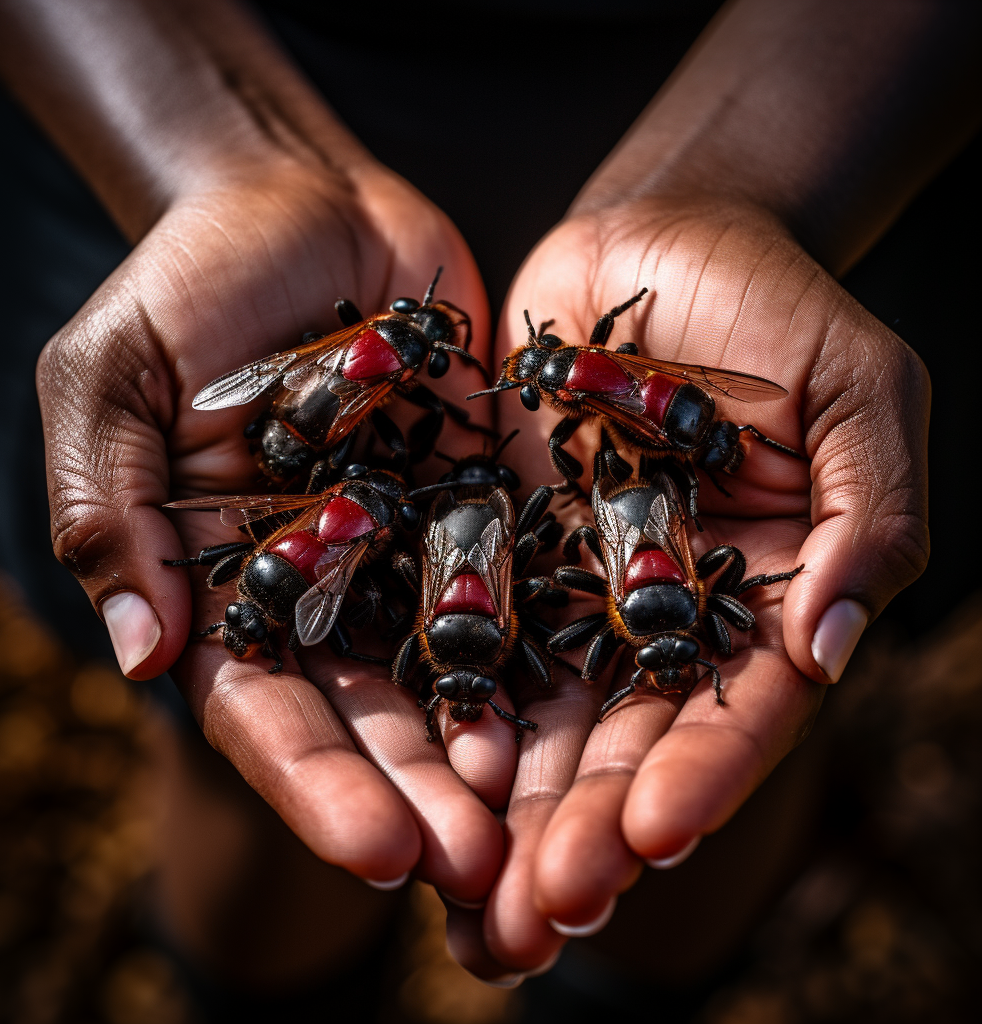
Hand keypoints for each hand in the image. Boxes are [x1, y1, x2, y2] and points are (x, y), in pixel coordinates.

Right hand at [37, 159, 523, 903]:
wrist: (304, 202)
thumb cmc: (188, 282)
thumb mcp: (111, 380)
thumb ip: (112, 512)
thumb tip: (140, 655)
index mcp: (220, 584)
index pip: (261, 708)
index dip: (316, 784)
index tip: (382, 850)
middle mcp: (318, 588)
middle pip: (368, 715)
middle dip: (421, 796)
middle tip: (486, 873)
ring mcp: (402, 550)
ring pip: (449, 671)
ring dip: (492, 750)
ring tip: (547, 822)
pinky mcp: (474, 504)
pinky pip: (513, 583)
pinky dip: (545, 646)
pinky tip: (593, 704)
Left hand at [451, 195, 927, 974]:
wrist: (659, 240)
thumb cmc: (778, 306)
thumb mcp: (859, 394)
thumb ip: (870, 515)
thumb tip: (831, 643)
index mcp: (759, 600)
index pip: (735, 712)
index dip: (699, 778)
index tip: (649, 838)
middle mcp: (660, 615)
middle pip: (623, 744)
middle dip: (582, 832)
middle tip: (534, 921)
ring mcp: (572, 587)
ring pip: (538, 717)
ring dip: (505, 809)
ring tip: (465, 894)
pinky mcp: (496, 544)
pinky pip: (468, 633)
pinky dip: (446, 704)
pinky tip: (416, 770)